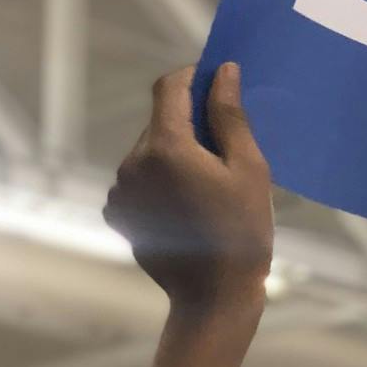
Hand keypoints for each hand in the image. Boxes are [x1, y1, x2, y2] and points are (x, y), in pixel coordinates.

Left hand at [106, 64, 273, 316]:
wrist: (213, 294)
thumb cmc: (243, 231)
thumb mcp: (249, 169)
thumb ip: (230, 116)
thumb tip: (223, 72)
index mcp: (166, 147)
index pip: (169, 88)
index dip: (192, 76)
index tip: (215, 80)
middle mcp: (132, 163)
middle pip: (160, 122)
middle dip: (190, 125)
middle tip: (226, 152)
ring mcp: (119, 189)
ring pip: (149, 152)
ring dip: (175, 155)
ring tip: (208, 189)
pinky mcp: (116, 212)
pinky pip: (138, 180)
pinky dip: (160, 182)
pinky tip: (187, 208)